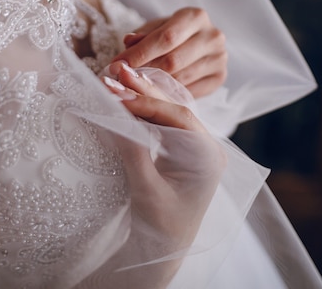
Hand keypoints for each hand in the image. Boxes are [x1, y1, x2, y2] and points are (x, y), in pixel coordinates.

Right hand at [102, 62, 225, 243]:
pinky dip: (139, 110)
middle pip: (172, 108)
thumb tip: (114, 116)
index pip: (177, 118)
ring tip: (116, 77)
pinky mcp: (176, 150)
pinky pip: (159, 123)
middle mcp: (204, 146)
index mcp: (207, 156)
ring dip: (140, 95)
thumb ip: (133, 152)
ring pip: (165, 112)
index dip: (146, 102)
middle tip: (117, 71)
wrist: (162, 250)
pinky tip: (123, 97)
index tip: (117, 94)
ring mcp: (191, 147)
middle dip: (143, 90)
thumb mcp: (146, 190)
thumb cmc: (161, 227)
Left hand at [112, 7, 227, 98]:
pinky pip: (190, 93)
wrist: (195, 43)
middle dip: (143, 71)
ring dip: (153, 86)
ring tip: (132, 87)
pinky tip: (153, 95)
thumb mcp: (154, 29)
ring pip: (180, 79)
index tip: (117, 65)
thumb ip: (141, 36)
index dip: (140, 53)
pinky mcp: (220, 78)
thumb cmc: (170, 33)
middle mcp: (213, 36)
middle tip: (120, 79)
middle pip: (173, 61)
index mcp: (195, 16)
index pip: (166, 37)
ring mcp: (219, 58)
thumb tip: (128, 42)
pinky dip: (169, 96)